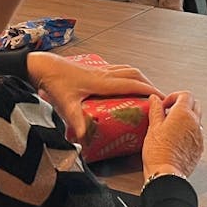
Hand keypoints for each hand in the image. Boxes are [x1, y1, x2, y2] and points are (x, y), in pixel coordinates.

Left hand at [27, 53, 162, 142]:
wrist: (43, 66)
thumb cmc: (55, 84)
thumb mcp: (66, 105)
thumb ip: (77, 122)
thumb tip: (85, 139)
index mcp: (102, 82)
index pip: (133, 84)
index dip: (150, 90)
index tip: (162, 97)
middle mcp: (105, 73)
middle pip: (134, 74)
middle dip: (149, 84)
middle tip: (157, 97)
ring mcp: (100, 69)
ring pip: (127, 69)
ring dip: (139, 78)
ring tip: (146, 90)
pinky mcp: (94, 68)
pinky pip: (118, 69)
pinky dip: (128, 74)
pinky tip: (124, 83)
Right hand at [142, 92, 203, 178]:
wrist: (167, 173)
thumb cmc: (158, 152)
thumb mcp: (153, 127)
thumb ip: (156, 109)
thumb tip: (155, 99)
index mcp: (183, 114)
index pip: (186, 95)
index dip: (174, 96)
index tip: (165, 104)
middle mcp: (195, 123)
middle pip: (195, 104)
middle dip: (183, 105)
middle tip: (169, 112)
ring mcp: (199, 136)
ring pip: (197, 119)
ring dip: (186, 118)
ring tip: (171, 126)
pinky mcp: (199, 147)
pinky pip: (197, 133)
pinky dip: (188, 131)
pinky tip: (176, 139)